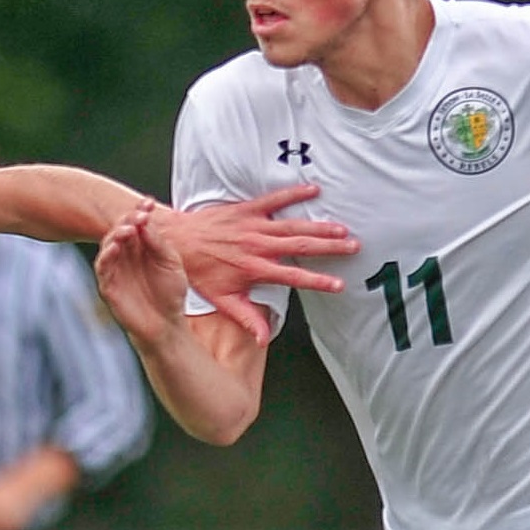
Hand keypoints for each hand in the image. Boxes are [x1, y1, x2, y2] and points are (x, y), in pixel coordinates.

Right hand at [95, 199, 190, 349]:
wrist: (167, 323)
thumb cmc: (170, 292)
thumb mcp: (170, 263)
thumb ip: (159, 243)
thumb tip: (146, 221)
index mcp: (142, 246)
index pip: (137, 223)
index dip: (140, 211)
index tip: (149, 202)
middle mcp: (126, 254)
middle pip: (120, 230)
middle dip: (128, 220)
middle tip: (138, 215)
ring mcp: (116, 269)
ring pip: (108, 246)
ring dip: (116, 235)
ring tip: (127, 229)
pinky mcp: (109, 286)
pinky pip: (103, 268)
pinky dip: (106, 256)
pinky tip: (115, 247)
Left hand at [157, 184, 360, 345]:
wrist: (175, 240)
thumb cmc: (198, 271)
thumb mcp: (221, 299)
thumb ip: (246, 318)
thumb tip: (263, 339)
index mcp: (255, 269)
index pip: (293, 277)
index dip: (318, 280)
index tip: (339, 285)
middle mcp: (258, 246)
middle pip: (301, 246)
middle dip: (330, 247)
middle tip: (354, 247)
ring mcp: (254, 225)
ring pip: (293, 225)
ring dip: (320, 226)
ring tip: (343, 228)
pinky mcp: (247, 209)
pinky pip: (275, 199)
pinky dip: (294, 194)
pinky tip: (314, 190)